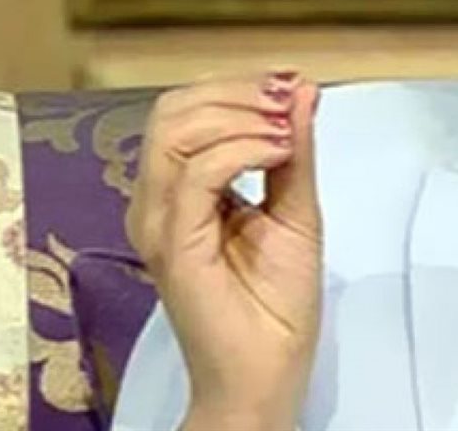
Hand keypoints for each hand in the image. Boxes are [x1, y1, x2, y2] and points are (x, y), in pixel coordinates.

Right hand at [127, 70, 322, 428]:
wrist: (269, 372)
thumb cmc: (276, 302)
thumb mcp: (295, 207)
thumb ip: (293, 149)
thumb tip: (300, 88)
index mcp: (178, 189)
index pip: (184, 110)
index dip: (235, 86)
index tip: (289, 85)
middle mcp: (156, 201)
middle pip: (170, 110)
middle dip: (234, 92)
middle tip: (285, 100)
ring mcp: (158, 223)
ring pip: (173, 132)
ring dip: (238, 115)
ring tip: (284, 131)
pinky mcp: (172, 245)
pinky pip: (194, 174)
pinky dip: (241, 149)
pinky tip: (278, 153)